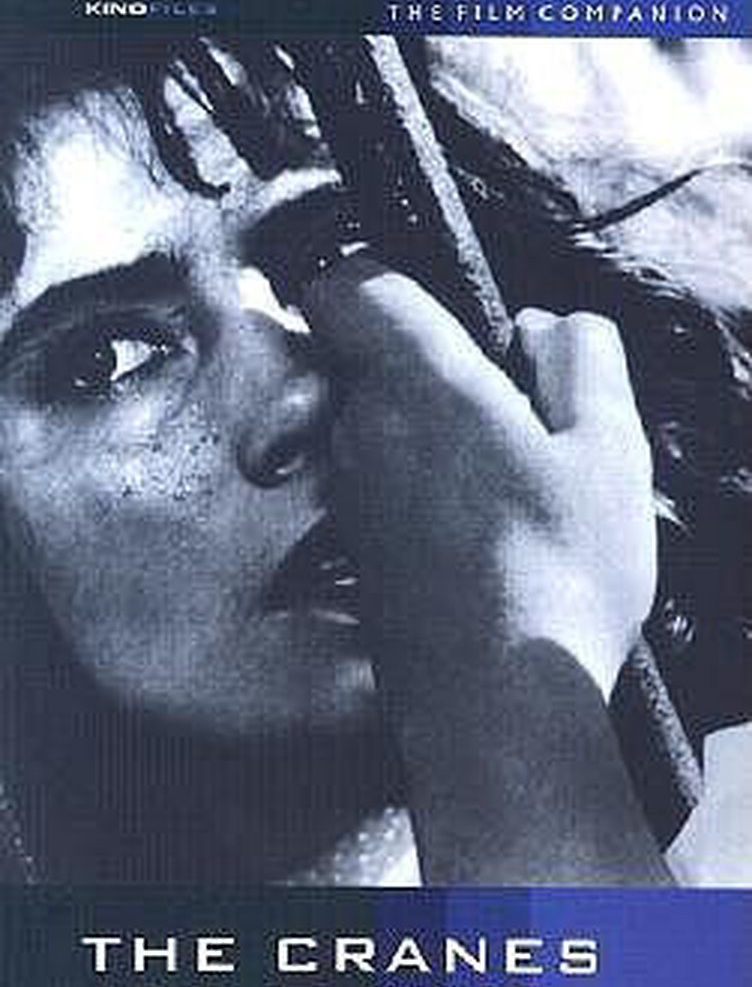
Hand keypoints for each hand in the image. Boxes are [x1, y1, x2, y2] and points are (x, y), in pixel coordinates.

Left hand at [304, 256, 655, 705]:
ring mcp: (350, 499)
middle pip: (369, 361)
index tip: (437, 309)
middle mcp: (364, 435)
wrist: (497, 705)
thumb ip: (581, 360)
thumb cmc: (561, 576)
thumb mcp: (610, 449)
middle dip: (430, 368)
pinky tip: (478, 541)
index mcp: (423, 387)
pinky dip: (417, 494)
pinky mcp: (354, 554)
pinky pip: (377, 492)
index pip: (349, 287)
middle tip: (510, 418)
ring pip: (374, 429)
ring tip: (504, 491)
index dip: (383, 281)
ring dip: (426, 435)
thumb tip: (542, 328)